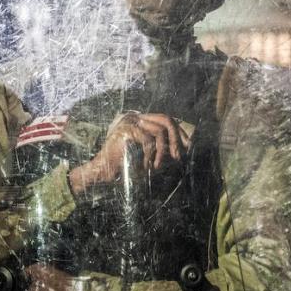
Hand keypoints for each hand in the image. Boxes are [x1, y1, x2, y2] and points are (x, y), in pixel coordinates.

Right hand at [68, 112, 189, 195]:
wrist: (102, 173)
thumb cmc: (126, 167)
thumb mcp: (150, 155)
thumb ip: (164, 148)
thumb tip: (187, 144)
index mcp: (140, 120)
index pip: (166, 118)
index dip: (179, 132)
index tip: (187, 145)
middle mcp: (135, 117)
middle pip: (166, 119)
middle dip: (176, 138)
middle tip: (178, 156)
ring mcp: (129, 121)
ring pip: (159, 131)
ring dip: (163, 152)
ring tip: (157, 167)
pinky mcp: (126, 130)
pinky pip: (147, 141)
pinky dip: (150, 156)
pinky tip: (146, 166)